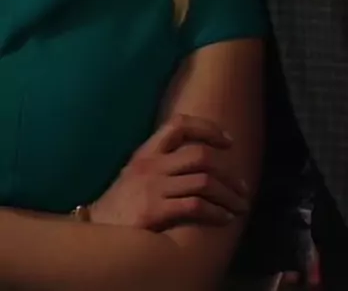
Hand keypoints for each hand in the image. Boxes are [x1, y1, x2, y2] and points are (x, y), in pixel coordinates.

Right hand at [90, 114, 248, 230]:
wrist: (94, 235)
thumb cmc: (120, 206)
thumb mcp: (137, 174)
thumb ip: (162, 162)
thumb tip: (201, 160)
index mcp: (146, 152)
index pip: (179, 123)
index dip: (208, 128)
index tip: (228, 142)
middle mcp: (151, 164)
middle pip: (200, 155)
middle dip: (228, 171)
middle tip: (243, 186)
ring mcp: (152, 187)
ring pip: (204, 181)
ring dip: (228, 194)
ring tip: (240, 206)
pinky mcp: (154, 211)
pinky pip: (196, 206)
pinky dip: (216, 212)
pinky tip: (225, 219)